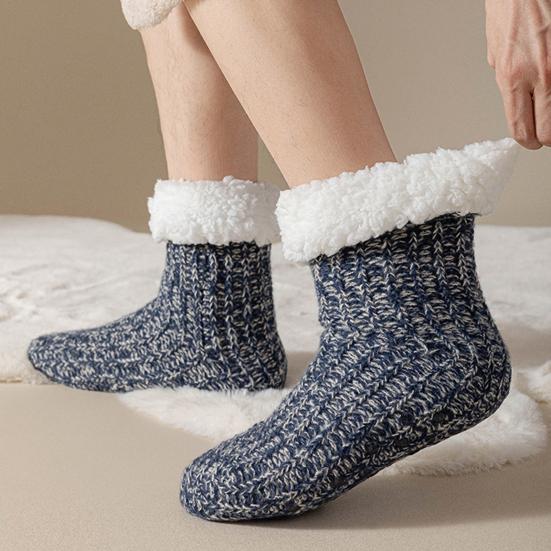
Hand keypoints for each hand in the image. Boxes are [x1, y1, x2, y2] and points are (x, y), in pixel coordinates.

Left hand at [486, 0, 550, 148]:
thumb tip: (516, 102)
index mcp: (512, 79)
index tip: (532, 142)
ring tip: (550, 112)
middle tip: (547, 134)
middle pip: (548, 131)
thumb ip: (507, 82)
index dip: (529, 141)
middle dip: (547, 137)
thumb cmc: (509, 10)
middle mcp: (538, 75)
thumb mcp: (496, 54)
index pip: (521, 129)